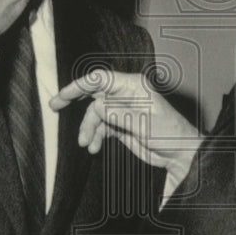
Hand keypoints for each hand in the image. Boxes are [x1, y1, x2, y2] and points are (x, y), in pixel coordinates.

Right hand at [49, 70, 202, 177]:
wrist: (181, 154)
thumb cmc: (170, 134)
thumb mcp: (142, 123)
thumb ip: (117, 113)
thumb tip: (96, 107)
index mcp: (133, 87)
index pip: (100, 79)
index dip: (79, 85)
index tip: (63, 96)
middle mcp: (127, 96)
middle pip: (94, 94)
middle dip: (75, 102)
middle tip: (54, 107)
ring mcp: (124, 111)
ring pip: (96, 114)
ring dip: (87, 128)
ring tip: (85, 144)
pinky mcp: (123, 125)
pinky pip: (102, 127)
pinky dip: (95, 136)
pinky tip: (93, 148)